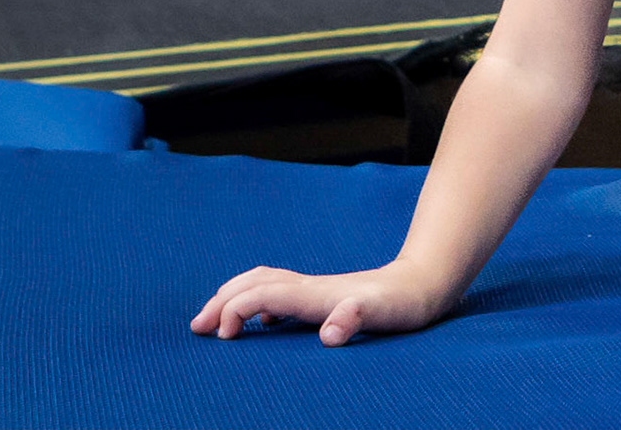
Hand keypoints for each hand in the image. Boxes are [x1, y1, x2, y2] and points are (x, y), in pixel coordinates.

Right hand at [190, 261, 451, 345]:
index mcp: (315, 295)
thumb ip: (355, 318)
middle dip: (222, 300)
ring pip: (264, 284)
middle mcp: (310, 288)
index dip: (237, 310)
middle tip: (197, 328)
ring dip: (235, 297)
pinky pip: (278, 293)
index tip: (224, 337)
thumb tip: (331, 333)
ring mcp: (315, 289)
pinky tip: (262, 322)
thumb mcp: (383, 314)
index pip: (263, 295)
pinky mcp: (323, 296)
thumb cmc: (401, 305)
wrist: (424, 285)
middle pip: (254, 283)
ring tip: (215, 321)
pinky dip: (257, 302)